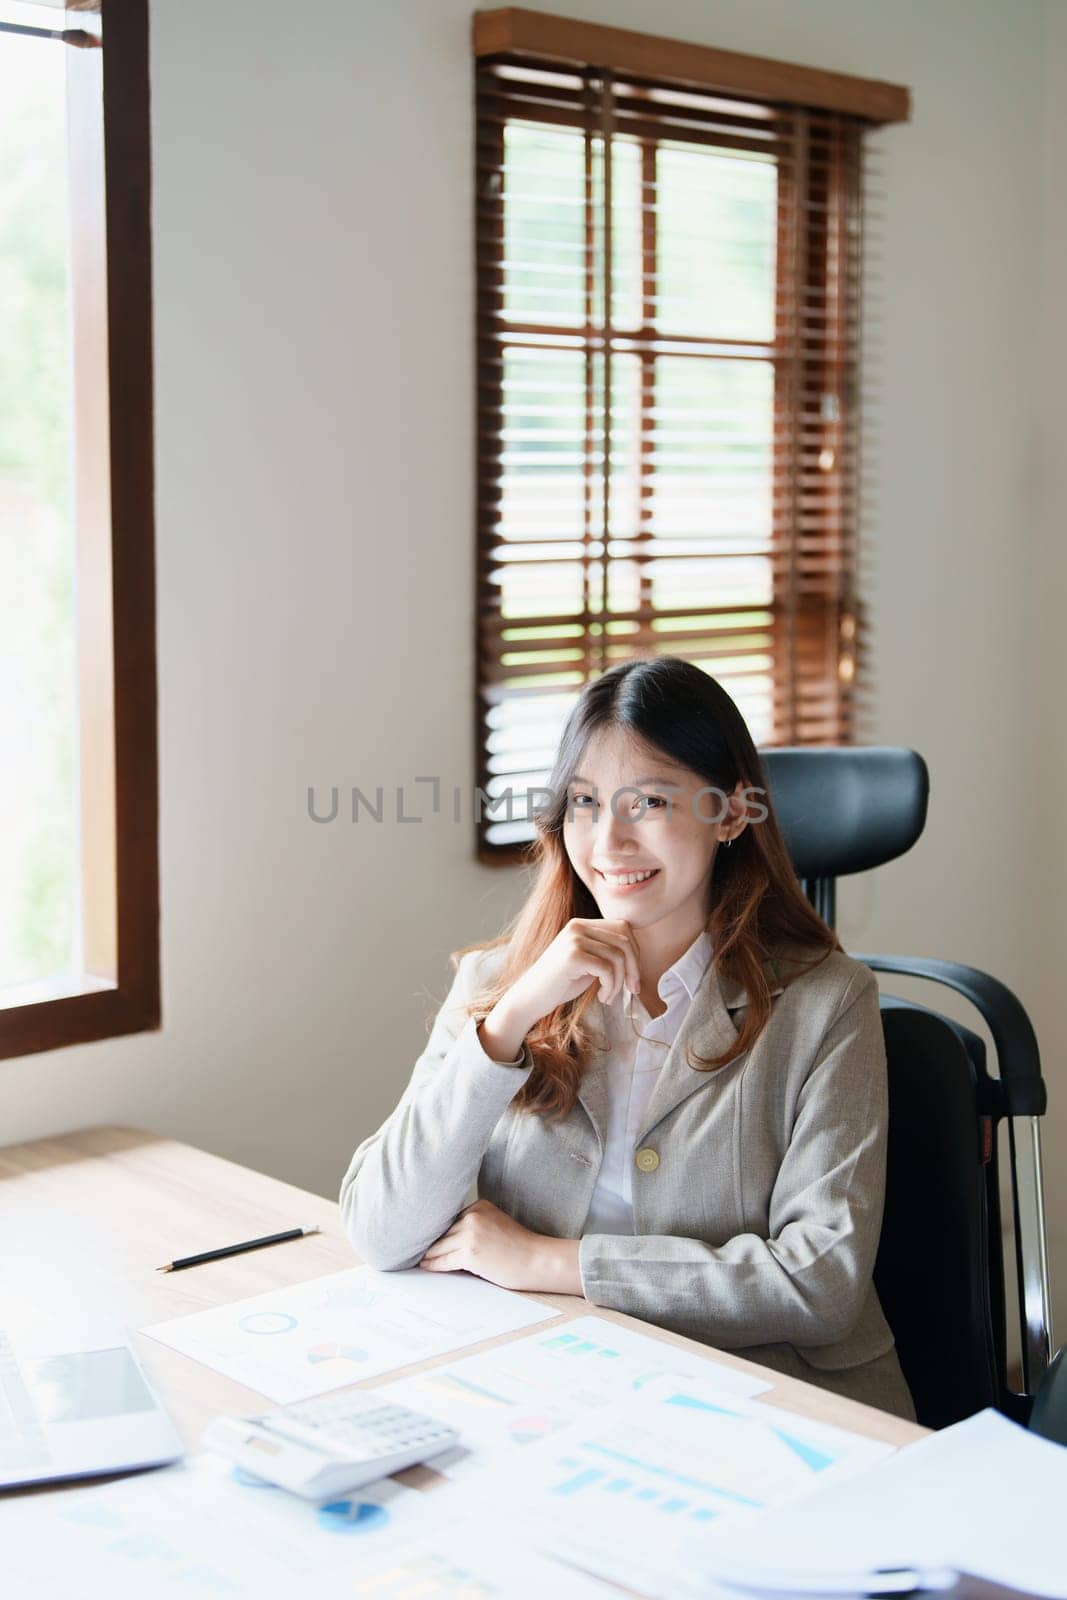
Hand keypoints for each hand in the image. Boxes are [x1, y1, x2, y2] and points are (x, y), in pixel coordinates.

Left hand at [417, 1199, 581, 1294]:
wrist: (538, 1260)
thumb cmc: (520, 1247)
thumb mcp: (496, 1224)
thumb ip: (474, 1224)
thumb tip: (446, 1238)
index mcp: (480, 1206)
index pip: (450, 1218)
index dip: (437, 1229)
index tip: (421, 1233)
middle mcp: (473, 1216)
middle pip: (442, 1231)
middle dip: (429, 1241)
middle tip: (411, 1246)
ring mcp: (470, 1234)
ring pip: (439, 1246)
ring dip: (427, 1254)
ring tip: (417, 1259)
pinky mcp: (469, 1253)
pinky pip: (443, 1260)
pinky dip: (433, 1265)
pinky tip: (426, 1266)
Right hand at [503, 917, 641, 1029]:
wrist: (531, 997)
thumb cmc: (560, 983)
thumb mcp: (588, 962)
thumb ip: (607, 952)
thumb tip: (637, 958)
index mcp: (582, 924)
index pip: (623, 928)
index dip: (635, 953)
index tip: (633, 978)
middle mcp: (578, 926)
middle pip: (625, 941)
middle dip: (633, 968)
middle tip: (632, 989)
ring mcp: (574, 939)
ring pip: (618, 957)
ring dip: (619, 982)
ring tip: (609, 996)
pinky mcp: (573, 956)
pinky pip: (607, 969)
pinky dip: (611, 987)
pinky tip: (602, 997)